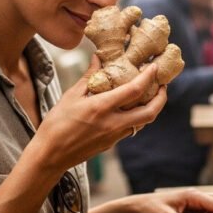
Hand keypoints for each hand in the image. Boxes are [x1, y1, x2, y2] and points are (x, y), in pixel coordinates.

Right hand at [32, 56, 166, 173]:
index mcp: (101, 108)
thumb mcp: (71, 96)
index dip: (148, 77)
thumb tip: (98, 57)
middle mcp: (112, 123)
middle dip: (161, 98)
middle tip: (163, 86)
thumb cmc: (56, 124)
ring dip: (151, 108)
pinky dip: (136, 117)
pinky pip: (131, 129)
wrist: (50, 155)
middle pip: (150, 112)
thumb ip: (89, 77)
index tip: (154, 67)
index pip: (134, 90)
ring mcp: (114, 136)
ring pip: (142, 122)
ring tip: (151, 95)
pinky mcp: (111, 144)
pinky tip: (131, 109)